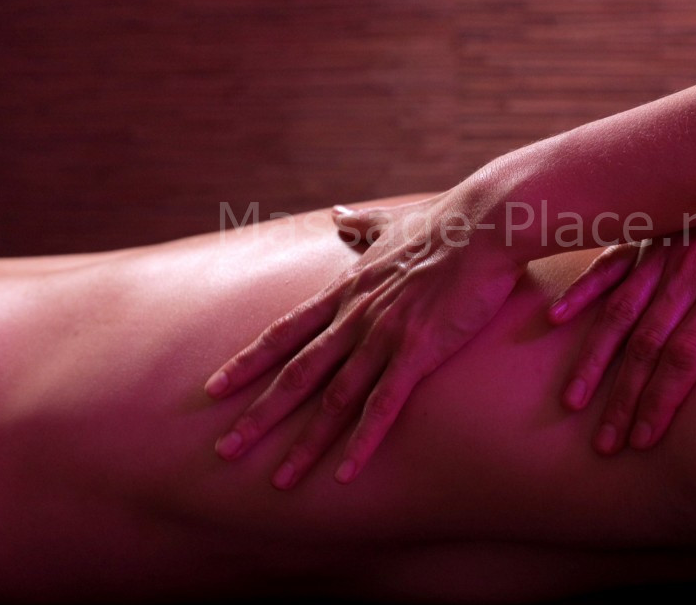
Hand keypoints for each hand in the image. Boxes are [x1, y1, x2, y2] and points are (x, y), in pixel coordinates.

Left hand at [204, 191, 523, 488]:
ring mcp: (383, 336)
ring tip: (280, 481)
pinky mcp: (417, 352)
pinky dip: (362, 442)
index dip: (247, 363)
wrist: (482, 224)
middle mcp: (354, 317)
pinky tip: (345, 474)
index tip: (213, 388)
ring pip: (332, 400)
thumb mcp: (391, 221)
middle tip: (224, 450)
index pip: (283, 332)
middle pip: (295, 375)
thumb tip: (339, 214)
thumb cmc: (445, 222)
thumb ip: (361, 225)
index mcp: (346, 290)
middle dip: (257, 416)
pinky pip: (383, 406)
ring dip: (304, 443)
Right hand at [549, 205, 695, 454]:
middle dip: (622, 398)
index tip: (644, 439)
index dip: (662, 399)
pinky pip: (606, 264)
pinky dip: (581, 290)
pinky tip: (556, 320)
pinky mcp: (644, 236)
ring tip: (573, 401)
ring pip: (618, 311)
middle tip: (605, 444)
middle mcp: (689, 268)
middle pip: (646, 345)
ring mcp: (661, 251)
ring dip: (593, 359)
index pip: (687, 354)